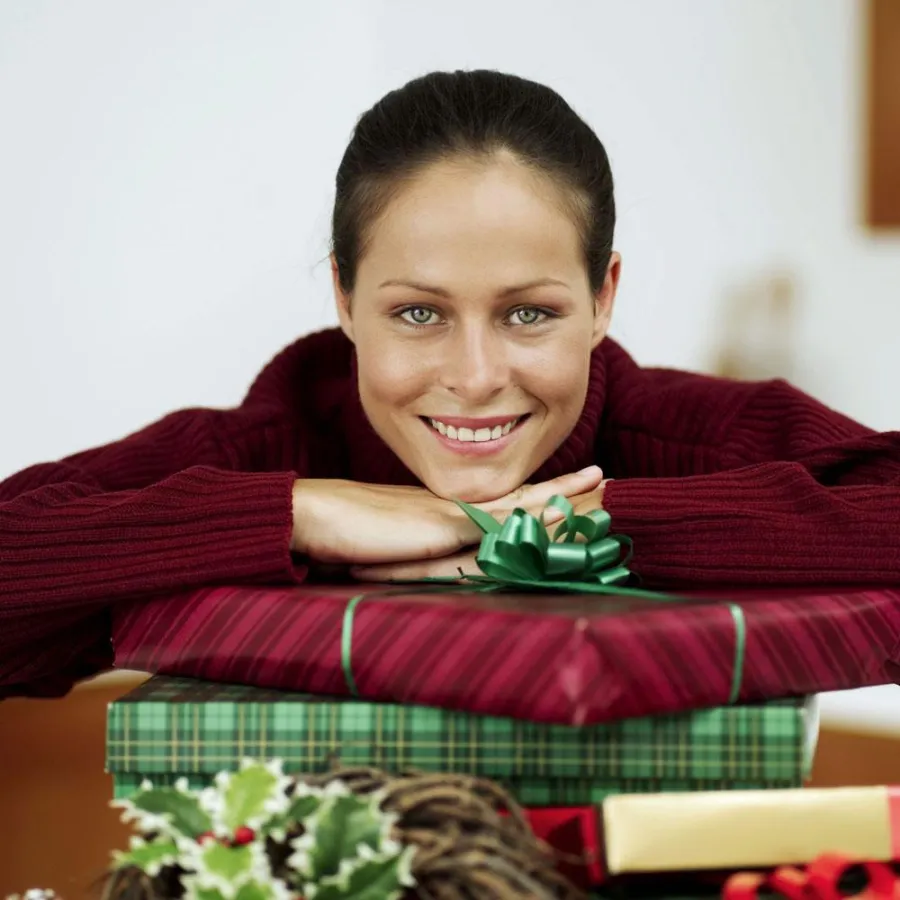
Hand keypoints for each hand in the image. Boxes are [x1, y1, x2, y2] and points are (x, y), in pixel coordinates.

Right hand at [290, 467, 604, 566]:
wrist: (314, 518)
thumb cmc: (350, 535)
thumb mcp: (400, 554)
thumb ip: (434, 558)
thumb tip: (470, 568)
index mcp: (451, 515)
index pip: (509, 505)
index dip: (544, 497)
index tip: (576, 490)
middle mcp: (458, 509)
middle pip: (525, 499)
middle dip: (566, 492)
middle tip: (604, 479)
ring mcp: (453, 513)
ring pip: (519, 506)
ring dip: (560, 499)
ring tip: (599, 487)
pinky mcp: (441, 524)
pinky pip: (495, 522)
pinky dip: (529, 516)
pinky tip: (556, 512)